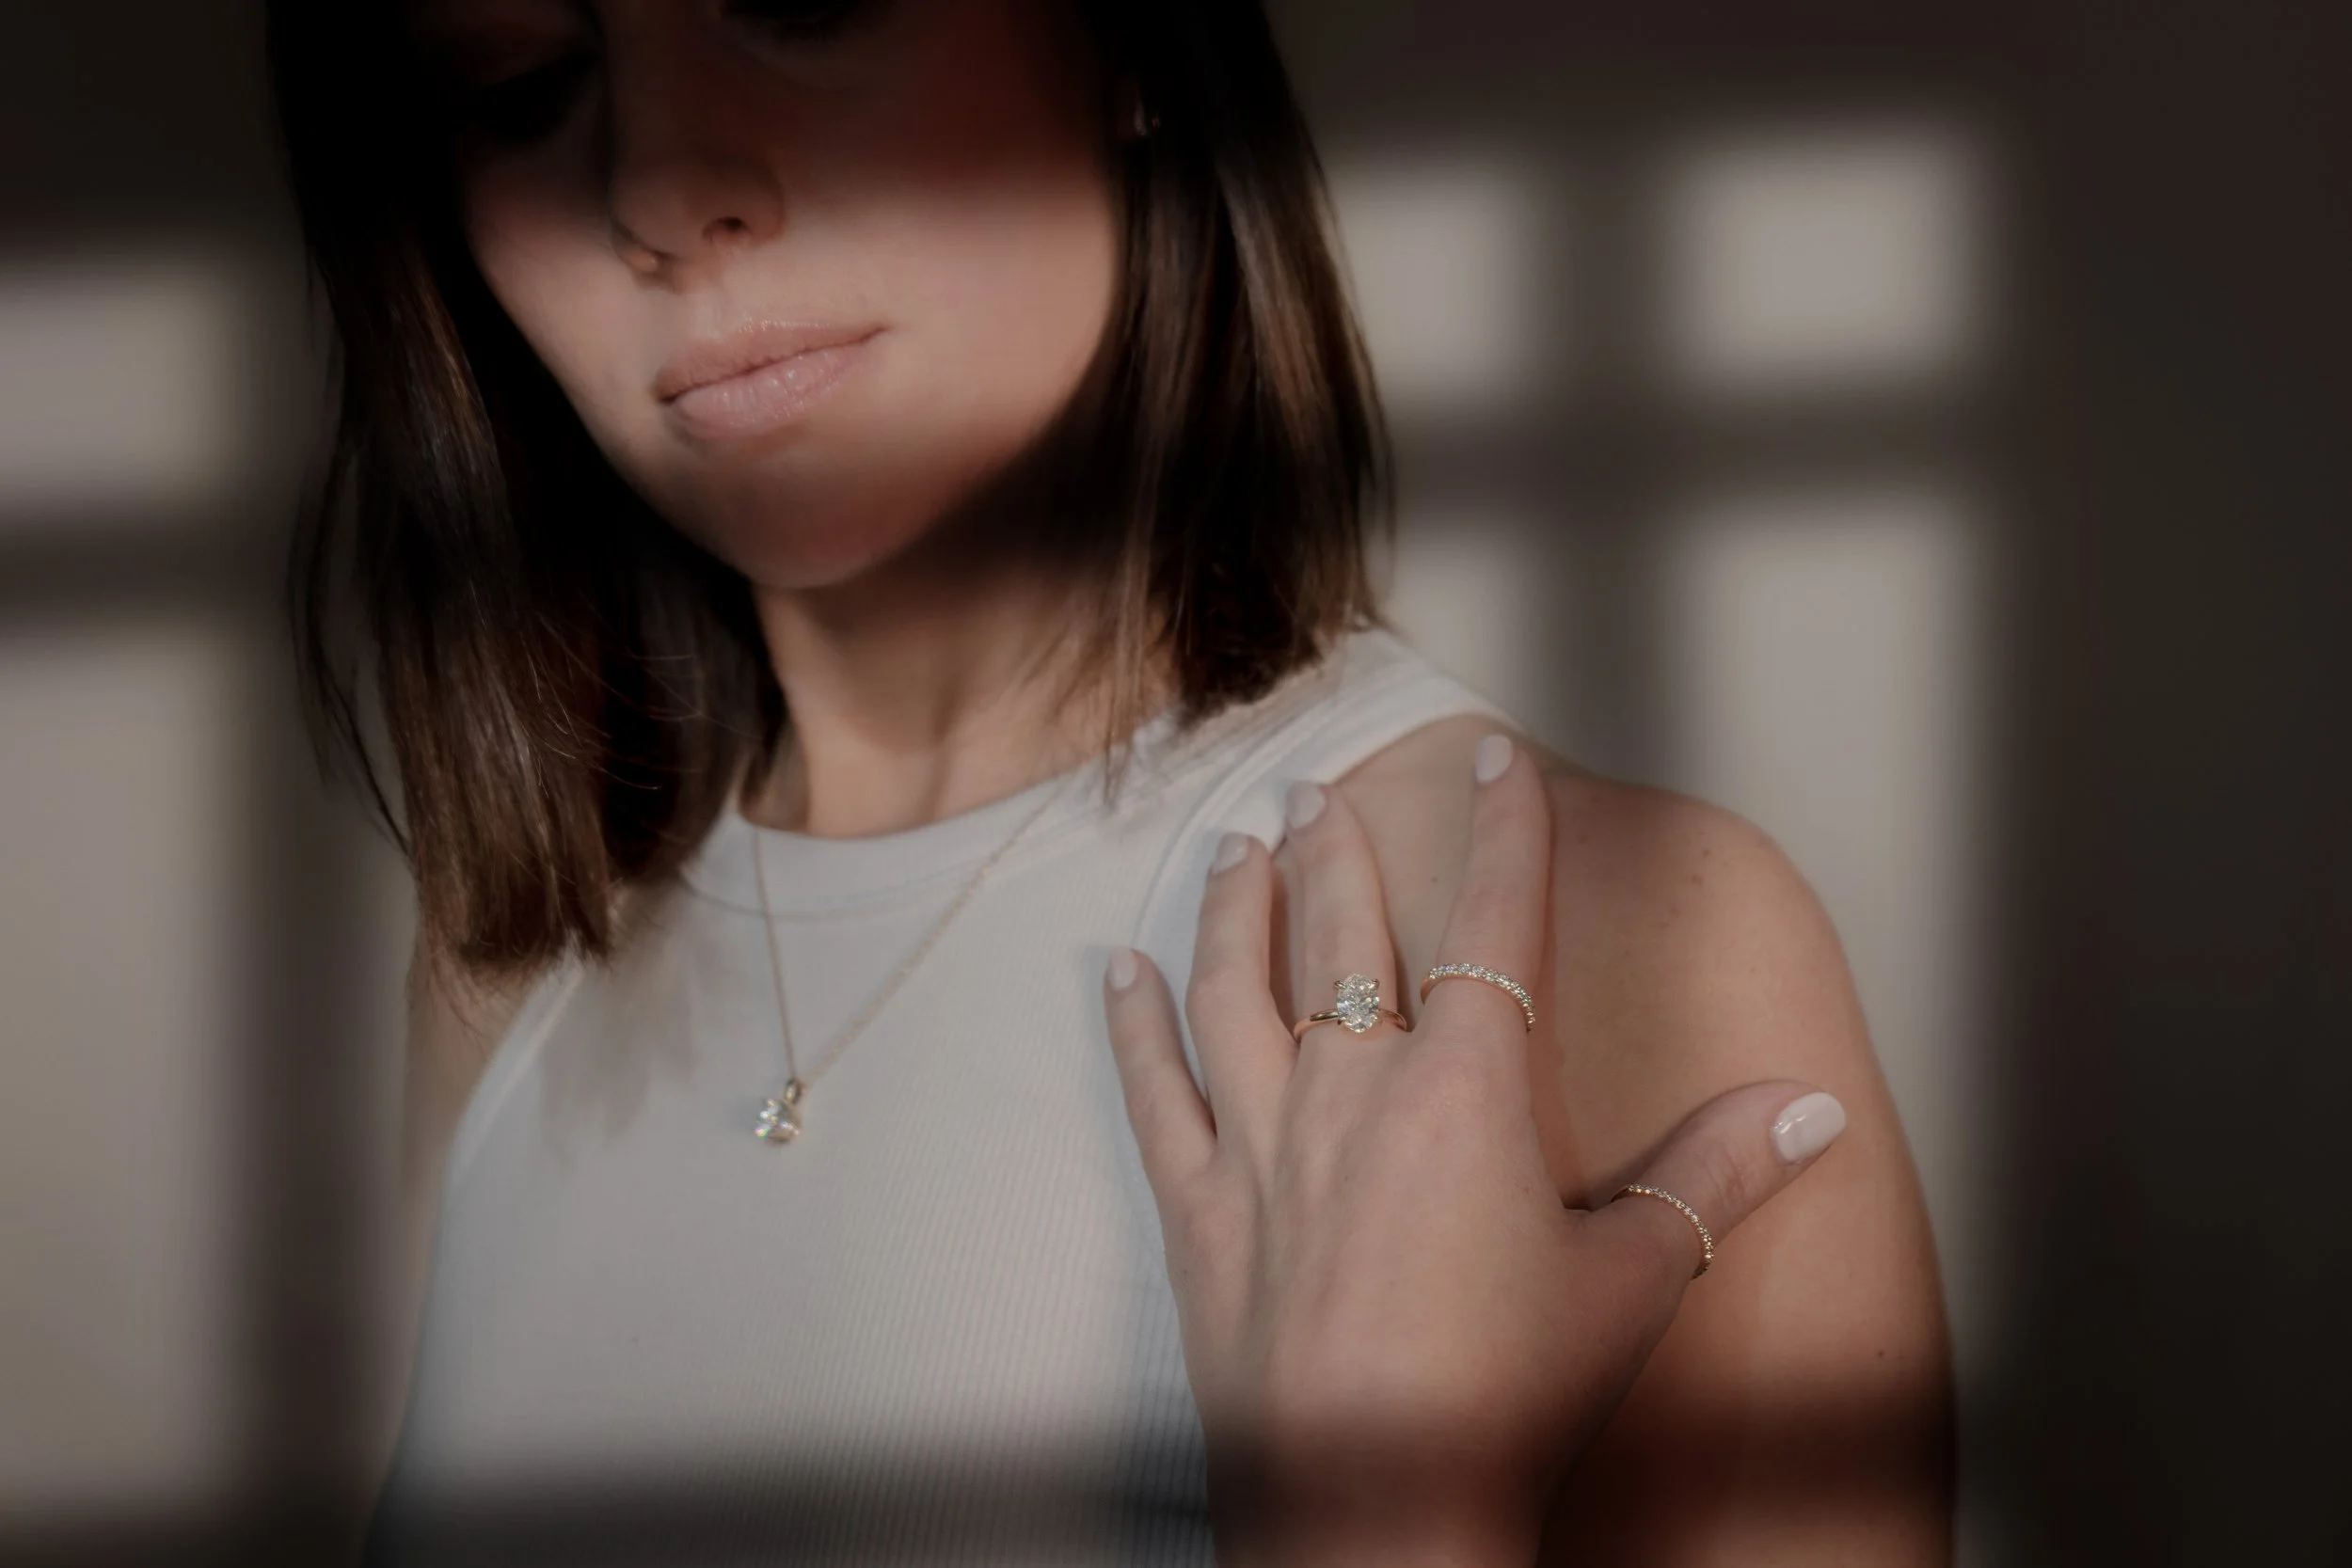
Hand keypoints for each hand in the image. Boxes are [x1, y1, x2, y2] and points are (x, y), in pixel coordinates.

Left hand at [1102, 734, 1848, 1565]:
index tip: (1496, 756)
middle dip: (1334, 850)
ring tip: (1233, 848)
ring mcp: (1261, 1147)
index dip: (1504, 830)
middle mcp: (1353, 1092)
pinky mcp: (1197, 1212)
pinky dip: (1133, 1027)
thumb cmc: (1508, 1397)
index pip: (1497, 922)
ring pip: (1235, 989)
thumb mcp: (1629, 1281)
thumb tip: (1814, 1106)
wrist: (1376, 1510)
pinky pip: (1154, 1093)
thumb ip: (1716, 1178)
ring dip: (1233, 909)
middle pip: (1342, 935)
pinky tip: (1118, 974)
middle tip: (1311, 789)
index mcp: (1468, 1091)